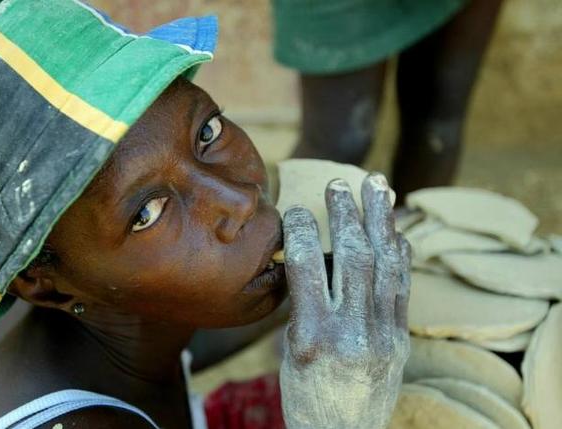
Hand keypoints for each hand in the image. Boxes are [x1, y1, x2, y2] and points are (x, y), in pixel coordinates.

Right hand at [279, 174, 410, 428]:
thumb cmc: (305, 395)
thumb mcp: (291, 350)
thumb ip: (304, 304)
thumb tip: (312, 258)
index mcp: (312, 336)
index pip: (307, 266)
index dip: (301, 229)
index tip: (294, 208)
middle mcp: (351, 332)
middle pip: (353, 256)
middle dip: (347, 212)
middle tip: (340, 182)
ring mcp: (382, 335)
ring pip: (385, 264)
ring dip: (381, 220)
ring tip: (378, 186)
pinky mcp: (401, 339)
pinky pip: (403, 286)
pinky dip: (400, 253)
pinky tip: (397, 230)